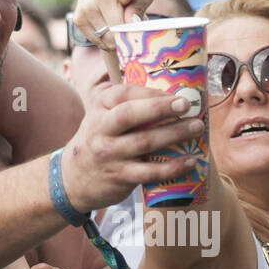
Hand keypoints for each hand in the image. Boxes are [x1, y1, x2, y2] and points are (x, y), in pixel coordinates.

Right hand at [60, 82, 204, 213]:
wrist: (72, 178)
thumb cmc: (97, 141)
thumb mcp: (100, 117)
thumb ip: (123, 104)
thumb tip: (167, 90)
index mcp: (99, 109)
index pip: (122, 94)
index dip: (150, 93)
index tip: (174, 93)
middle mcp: (101, 129)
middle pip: (130, 115)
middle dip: (160, 108)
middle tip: (186, 104)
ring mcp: (109, 154)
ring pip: (144, 142)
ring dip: (173, 134)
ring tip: (196, 127)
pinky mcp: (119, 176)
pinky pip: (149, 172)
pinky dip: (172, 167)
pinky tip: (190, 161)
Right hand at [72, 0, 154, 52]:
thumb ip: (139, 8)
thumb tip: (130, 22)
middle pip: (119, 29)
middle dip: (128, 34)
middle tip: (132, 25)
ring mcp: (86, 6)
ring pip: (108, 39)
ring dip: (116, 38)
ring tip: (118, 22)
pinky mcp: (78, 19)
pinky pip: (98, 41)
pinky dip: (106, 40)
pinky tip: (108, 25)